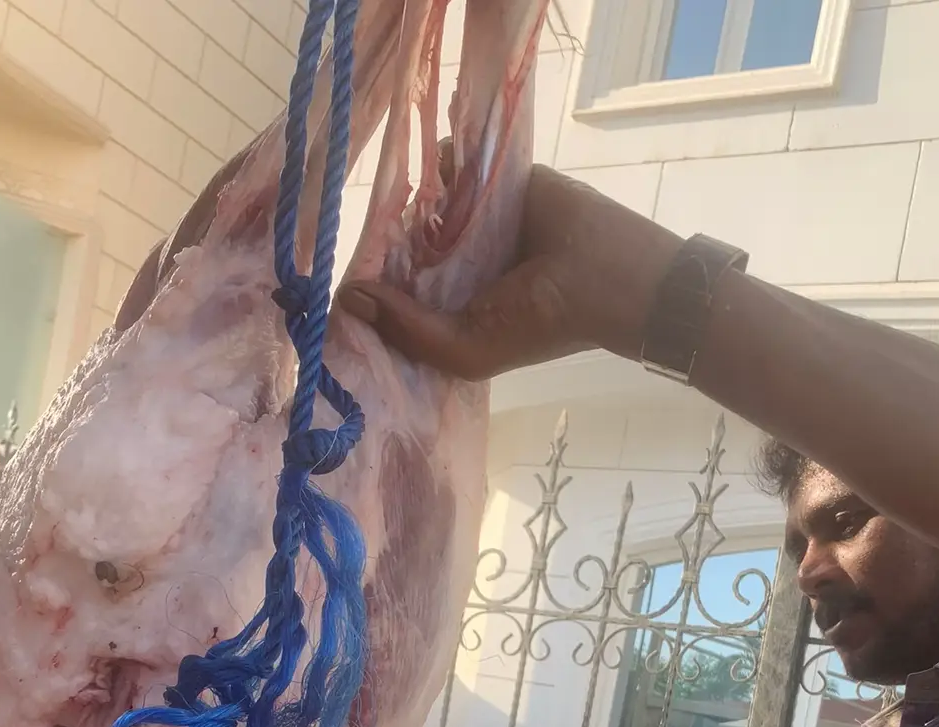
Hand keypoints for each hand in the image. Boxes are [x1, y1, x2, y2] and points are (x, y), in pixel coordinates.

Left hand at [338, 164, 680, 379]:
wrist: (604, 274)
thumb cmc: (539, 323)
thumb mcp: (467, 349)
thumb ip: (408, 329)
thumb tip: (349, 296)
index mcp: (449, 313)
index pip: (394, 302)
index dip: (367, 298)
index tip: (334, 290)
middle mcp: (453, 268)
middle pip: (398, 253)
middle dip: (376, 251)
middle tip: (345, 242)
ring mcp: (469, 222)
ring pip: (417, 208)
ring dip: (399, 205)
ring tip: (376, 205)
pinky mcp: (487, 180)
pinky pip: (447, 167)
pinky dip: (432, 165)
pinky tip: (414, 170)